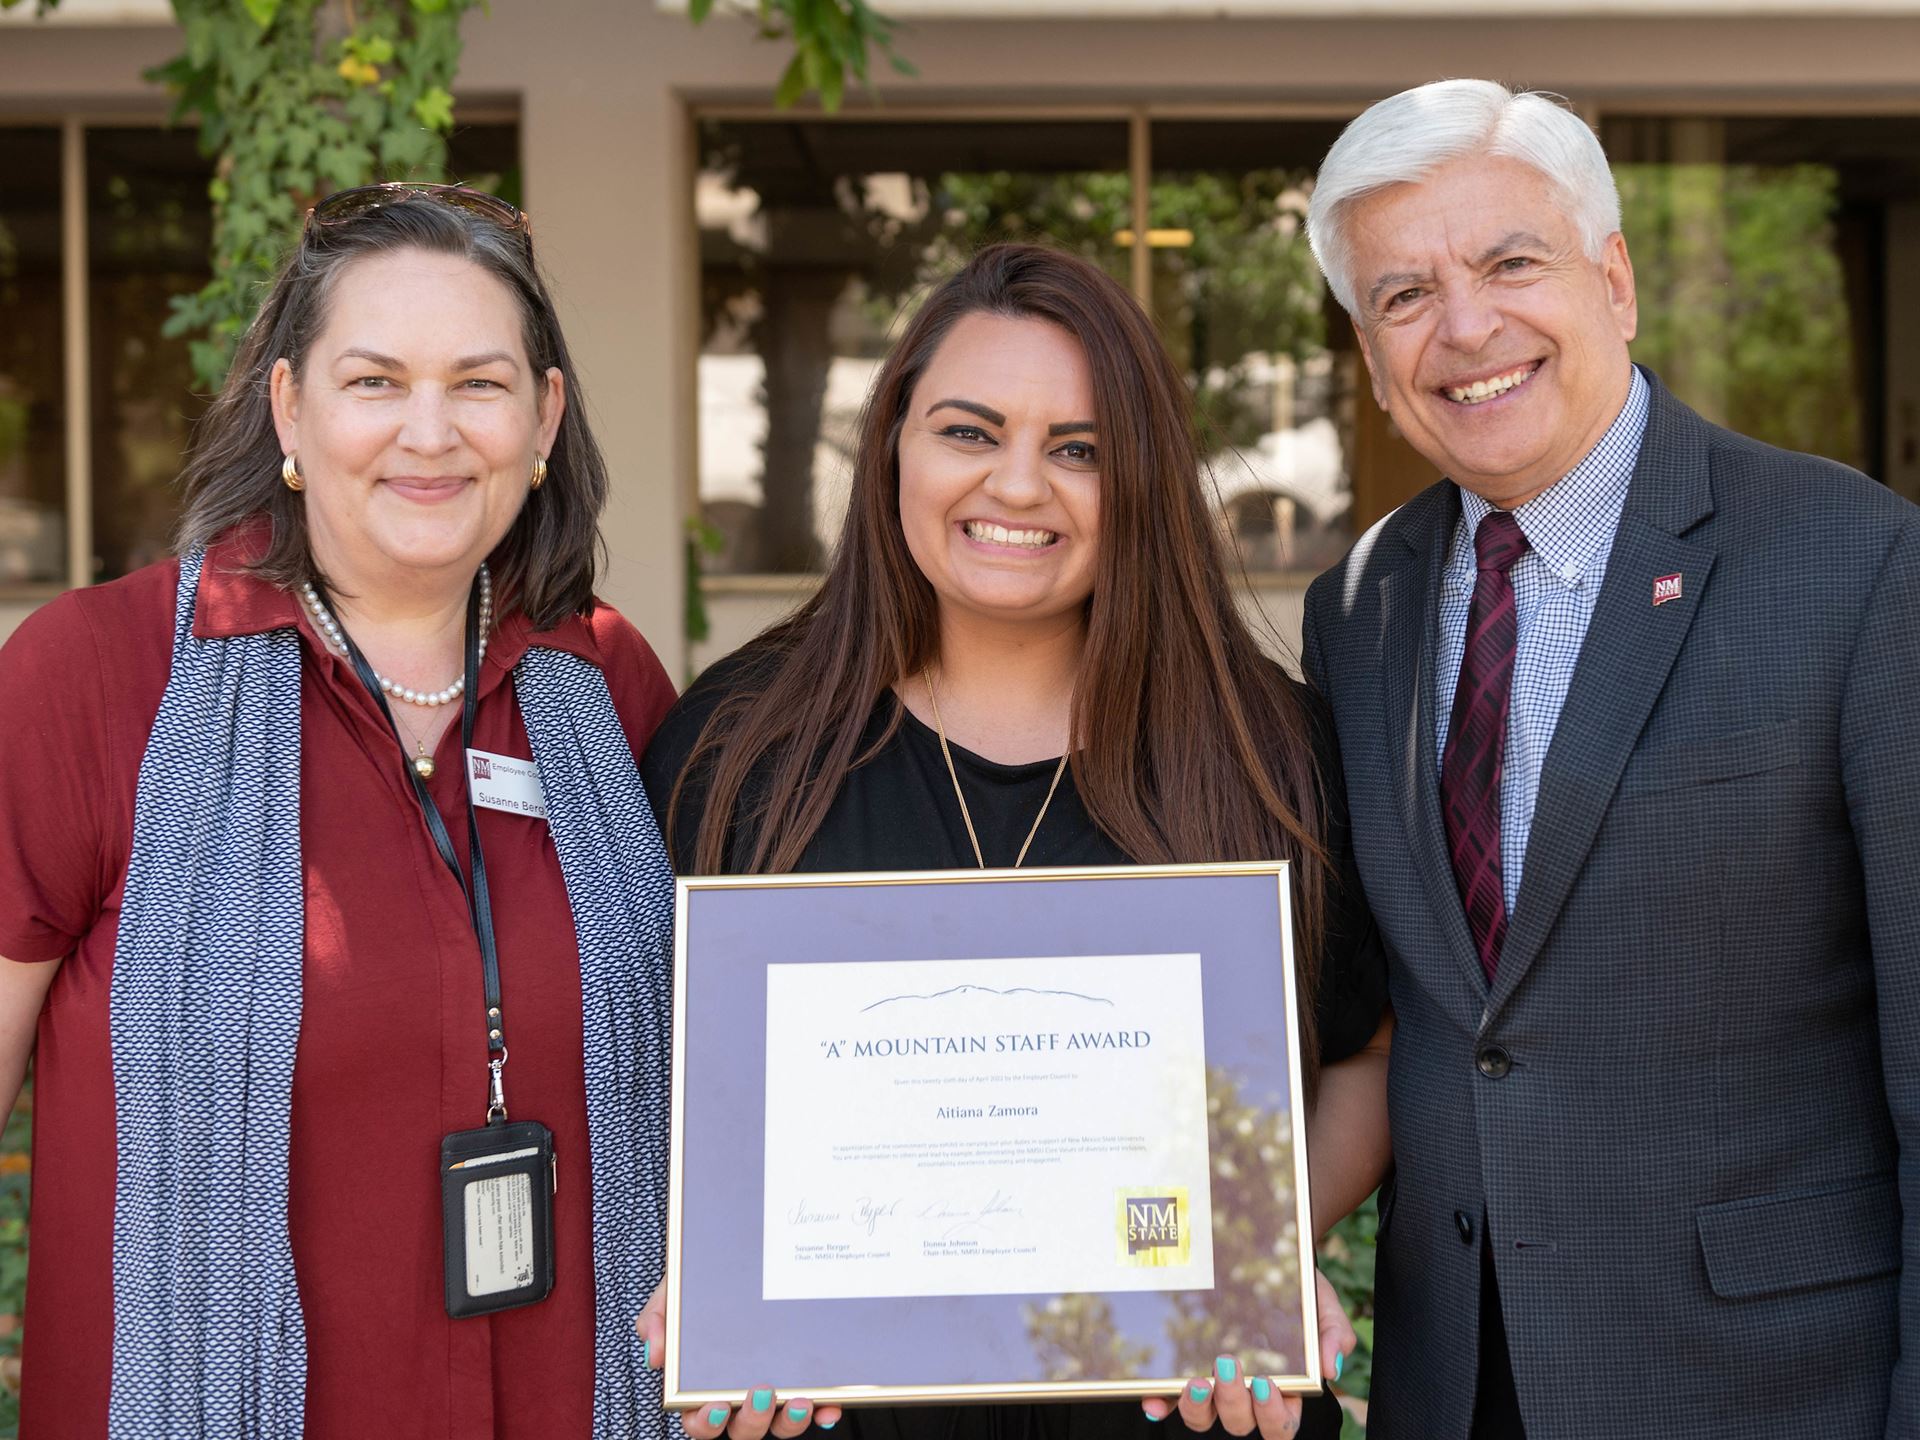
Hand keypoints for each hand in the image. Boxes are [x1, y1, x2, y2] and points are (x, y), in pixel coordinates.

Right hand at [639, 1278, 844, 1436]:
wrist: (744, 1251)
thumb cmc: (703, 1283)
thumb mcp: (674, 1292)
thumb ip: (657, 1320)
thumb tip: (657, 1355)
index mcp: (702, 1385)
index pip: (698, 1420)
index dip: (704, 1422)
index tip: (715, 1405)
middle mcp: (739, 1395)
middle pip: (742, 1429)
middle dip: (752, 1419)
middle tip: (761, 1392)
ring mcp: (774, 1392)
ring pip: (779, 1425)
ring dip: (789, 1421)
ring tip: (800, 1400)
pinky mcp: (803, 1380)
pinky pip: (815, 1406)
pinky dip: (823, 1411)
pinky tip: (829, 1404)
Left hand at [1138, 1269, 1357, 1436]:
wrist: (1268, 1254)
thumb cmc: (1300, 1290)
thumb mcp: (1323, 1305)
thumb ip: (1334, 1334)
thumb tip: (1331, 1368)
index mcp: (1283, 1390)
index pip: (1281, 1425)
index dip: (1274, 1416)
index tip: (1267, 1386)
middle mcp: (1245, 1395)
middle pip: (1240, 1423)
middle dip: (1234, 1403)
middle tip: (1228, 1365)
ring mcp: (1212, 1386)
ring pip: (1203, 1419)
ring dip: (1198, 1408)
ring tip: (1196, 1380)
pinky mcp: (1183, 1372)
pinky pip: (1168, 1400)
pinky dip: (1160, 1404)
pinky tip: (1152, 1399)